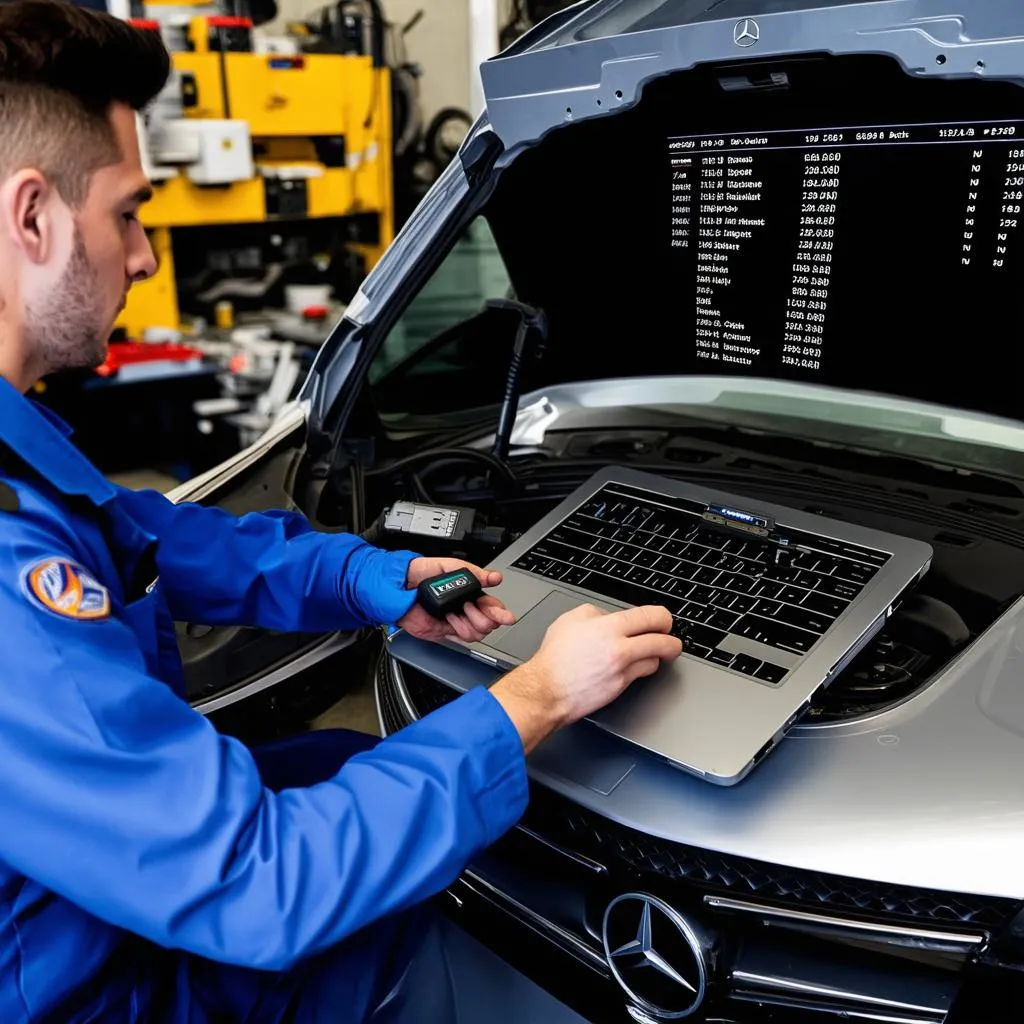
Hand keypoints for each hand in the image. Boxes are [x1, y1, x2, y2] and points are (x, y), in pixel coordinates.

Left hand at [398, 557, 515, 642]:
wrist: (398, 587)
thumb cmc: (418, 573)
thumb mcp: (450, 567)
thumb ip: (474, 573)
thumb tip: (495, 577)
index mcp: (468, 591)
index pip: (491, 605)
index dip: (500, 611)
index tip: (505, 615)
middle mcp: (464, 607)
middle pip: (489, 621)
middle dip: (484, 615)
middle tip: (470, 605)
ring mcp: (456, 621)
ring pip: (479, 632)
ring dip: (470, 621)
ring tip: (457, 610)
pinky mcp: (445, 631)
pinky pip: (463, 638)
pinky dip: (460, 629)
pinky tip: (451, 619)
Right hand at [490, 604, 681, 753]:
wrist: (546, 690)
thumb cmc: (554, 658)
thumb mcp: (569, 620)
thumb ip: (595, 613)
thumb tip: (609, 616)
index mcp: (608, 627)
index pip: (651, 616)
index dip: (663, 617)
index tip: (664, 620)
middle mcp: (619, 648)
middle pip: (662, 640)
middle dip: (671, 639)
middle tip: (670, 639)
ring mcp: (622, 670)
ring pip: (655, 660)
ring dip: (656, 656)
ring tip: (653, 653)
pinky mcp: (620, 687)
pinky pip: (640, 675)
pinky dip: (641, 669)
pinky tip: (635, 666)